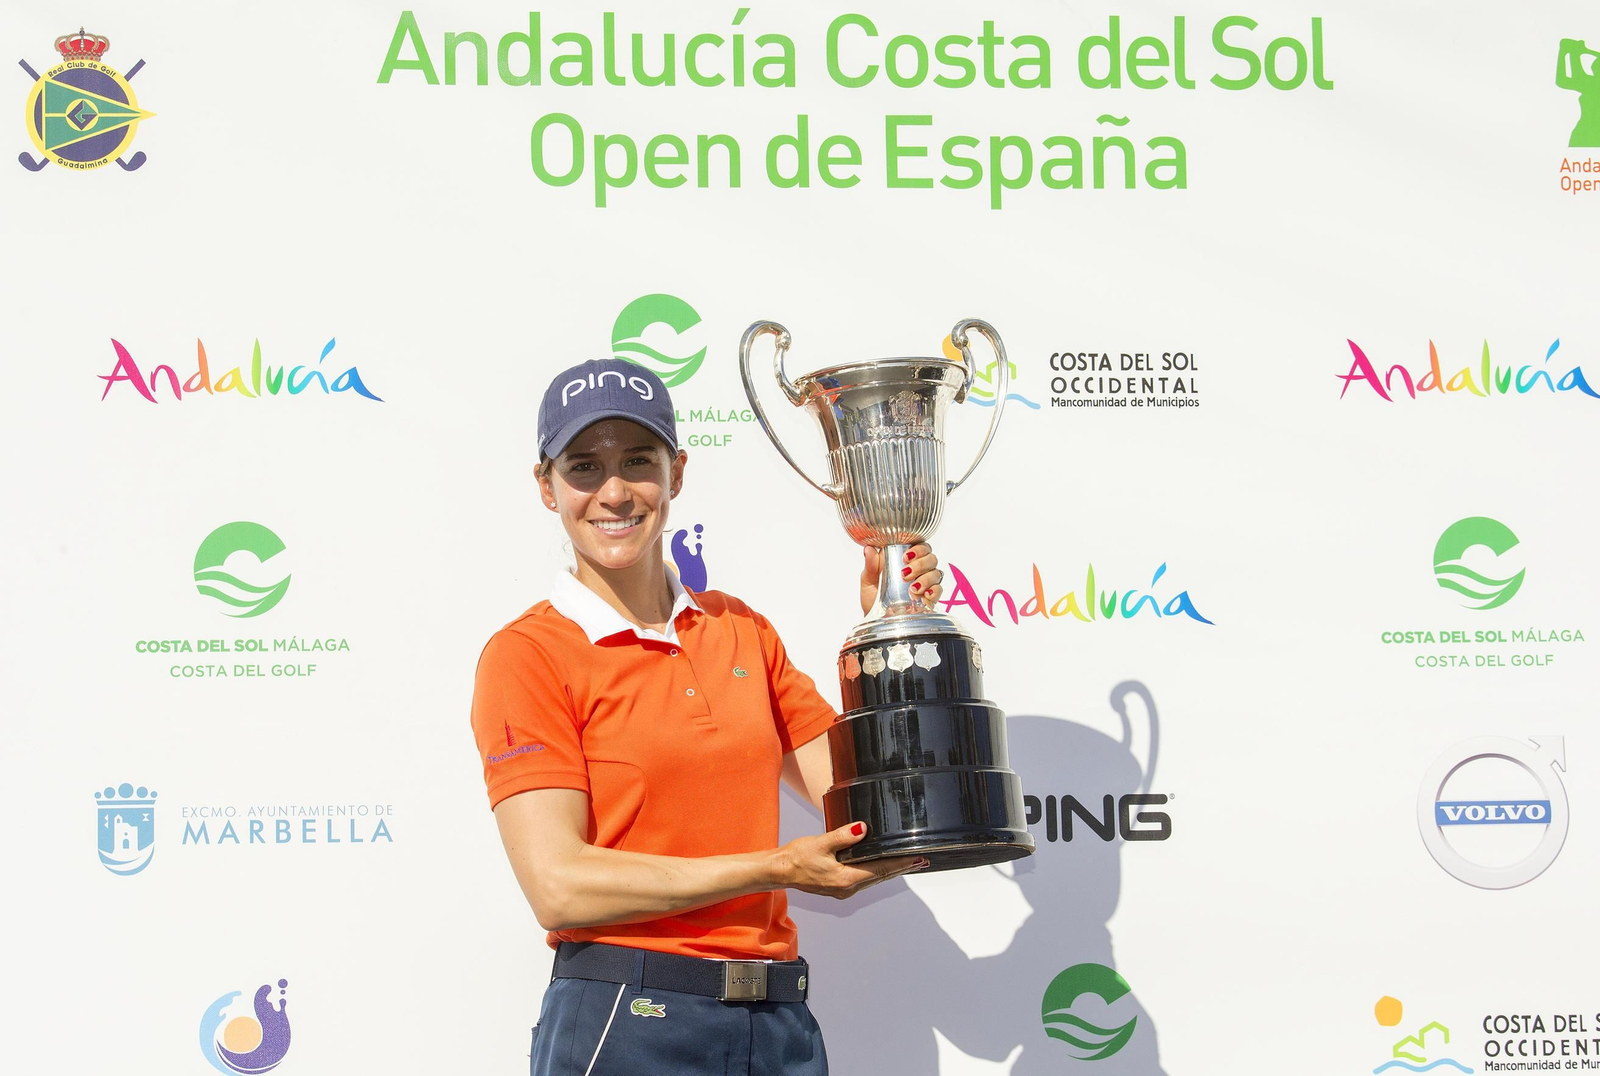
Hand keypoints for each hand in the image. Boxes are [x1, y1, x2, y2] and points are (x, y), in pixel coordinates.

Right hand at [773, 822, 929, 898]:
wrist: (779, 870)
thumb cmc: (796, 858)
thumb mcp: (821, 843)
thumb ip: (843, 836)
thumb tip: (863, 829)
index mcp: (846, 879)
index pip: (880, 869)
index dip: (901, 864)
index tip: (917, 859)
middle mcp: (847, 888)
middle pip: (881, 876)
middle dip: (901, 868)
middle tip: (921, 861)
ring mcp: (843, 889)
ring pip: (874, 879)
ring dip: (890, 870)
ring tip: (907, 863)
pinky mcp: (838, 886)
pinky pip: (864, 879)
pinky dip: (877, 872)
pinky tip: (881, 867)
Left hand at [860, 543, 944, 616]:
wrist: (875, 620)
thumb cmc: (873, 597)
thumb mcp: (868, 580)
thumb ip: (871, 564)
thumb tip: (868, 549)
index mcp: (905, 560)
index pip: (920, 547)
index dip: (917, 549)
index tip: (906, 557)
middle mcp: (919, 570)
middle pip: (931, 558)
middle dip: (921, 564)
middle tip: (906, 574)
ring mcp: (926, 584)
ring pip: (936, 573)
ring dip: (926, 579)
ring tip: (913, 588)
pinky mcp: (930, 599)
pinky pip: (939, 591)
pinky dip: (934, 591)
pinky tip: (925, 595)